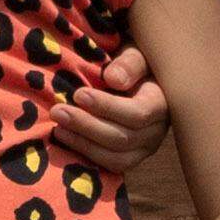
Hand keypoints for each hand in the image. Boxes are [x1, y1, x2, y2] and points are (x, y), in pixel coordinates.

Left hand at [55, 45, 175, 176]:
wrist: (136, 80)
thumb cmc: (134, 63)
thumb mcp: (137, 53)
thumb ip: (129, 63)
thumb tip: (114, 80)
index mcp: (162, 103)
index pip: (138, 113)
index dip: (107, 107)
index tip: (78, 94)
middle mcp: (157, 131)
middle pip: (123, 138)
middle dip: (87, 125)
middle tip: (57, 111)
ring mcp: (145, 149)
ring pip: (117, 157)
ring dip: (83, 143)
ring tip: (58, 127)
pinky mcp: (130, 158)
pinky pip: (111, 166)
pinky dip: (87, 155)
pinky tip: (67, 139)